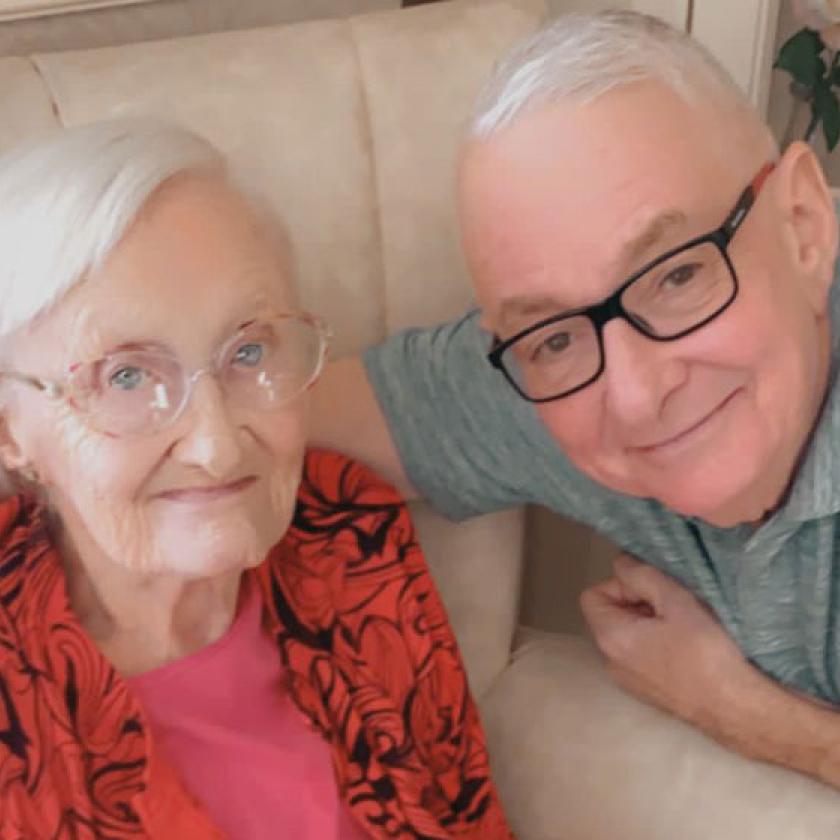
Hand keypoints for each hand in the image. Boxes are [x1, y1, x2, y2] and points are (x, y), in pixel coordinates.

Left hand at [580, 553, 768, 752]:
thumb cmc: (707, 652)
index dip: (621, 585)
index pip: (593, 596)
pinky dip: (658, 646)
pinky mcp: (651, 695)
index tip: (653, 589)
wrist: (741, 709)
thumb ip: (642, 575)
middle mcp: (611, 663)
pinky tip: (690, 648)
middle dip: (637, 602)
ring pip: (628, 637)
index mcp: (610, 638)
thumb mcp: (676, 601)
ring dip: (650, 624)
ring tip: (686, 625)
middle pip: (610, 616)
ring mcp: (630, 683)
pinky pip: (643, 658)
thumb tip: (621, 563)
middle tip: (674, 604)